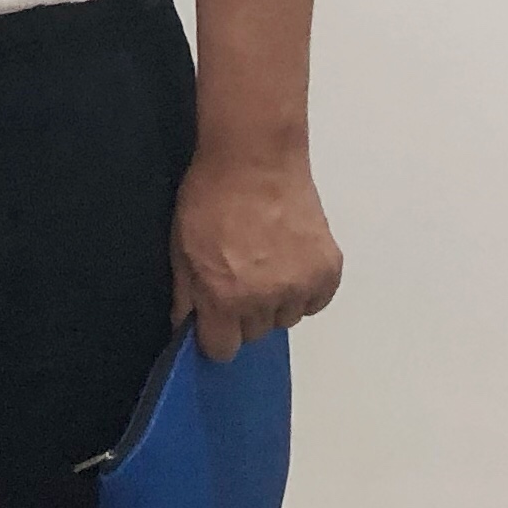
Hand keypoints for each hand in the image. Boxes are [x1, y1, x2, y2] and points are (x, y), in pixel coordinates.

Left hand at [170, 148, 341, 363]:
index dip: (216, 334)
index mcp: (225, 298)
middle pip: (255, 333)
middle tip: (240, 276)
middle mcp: (265, 300)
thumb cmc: (211, 196)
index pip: (222, 349)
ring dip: (276, 300)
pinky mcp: (327, 270)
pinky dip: (305, 289)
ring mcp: (300, 285)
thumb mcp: (180, 248)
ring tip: (266, 262)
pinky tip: (290, 260)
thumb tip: (186, 326)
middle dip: (244, 313)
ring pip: (286, 317)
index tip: (216, 320)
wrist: (254, 158)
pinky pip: (315, 301)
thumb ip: (185, 295)